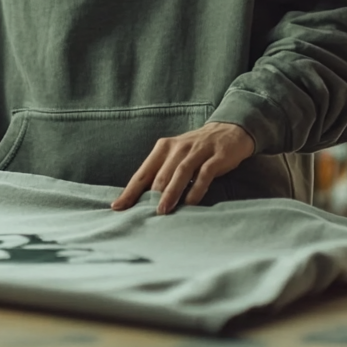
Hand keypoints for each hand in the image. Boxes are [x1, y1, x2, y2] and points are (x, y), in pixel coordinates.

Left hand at [111, 122, 254, 214]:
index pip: (142, 173)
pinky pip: (204, 173)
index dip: (129, 191)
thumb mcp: (176, 157)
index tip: (117, 207)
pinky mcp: (216, 156)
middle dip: (150, 196)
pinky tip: (190, 203)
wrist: (229, 130)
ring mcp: (198, 151)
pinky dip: (196, 189)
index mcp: (163, 148)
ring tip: (163, 211)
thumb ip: (162, 174)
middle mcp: (178, 148)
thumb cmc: (196, 150)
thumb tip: (143, 201)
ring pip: (180, 172)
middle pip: (160, 174)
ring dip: (171, 193)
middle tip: (143, 216)